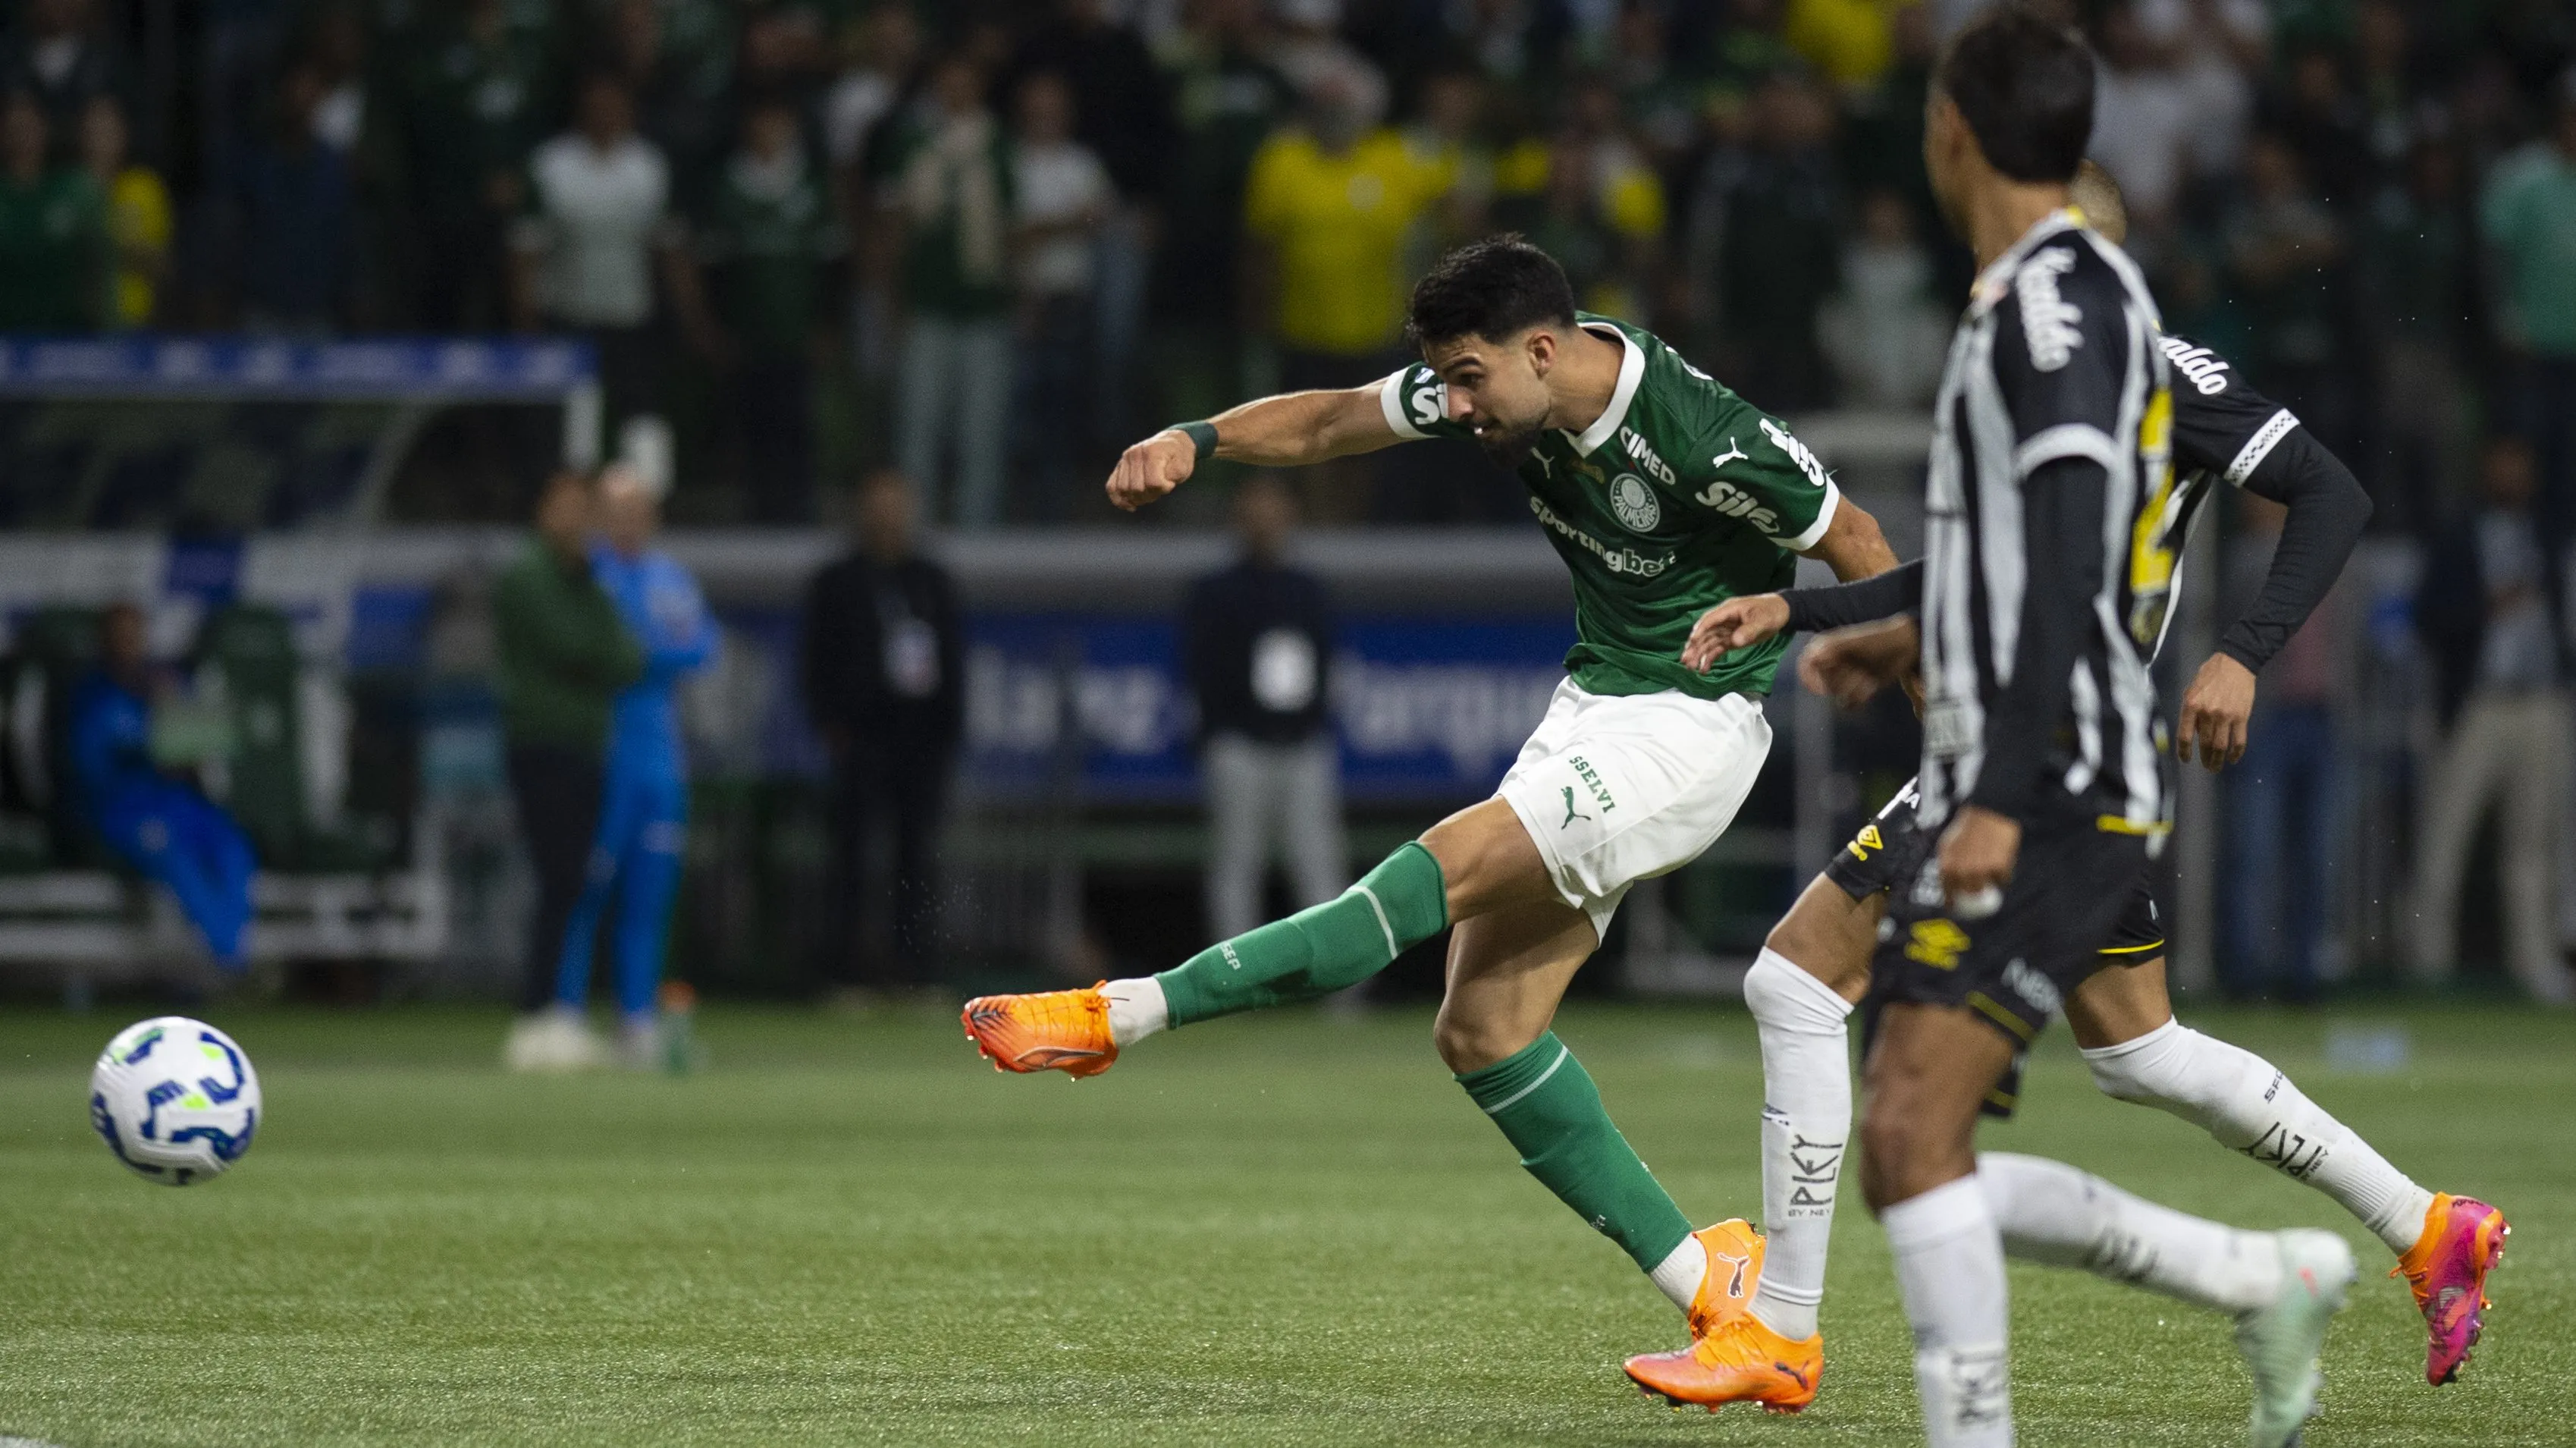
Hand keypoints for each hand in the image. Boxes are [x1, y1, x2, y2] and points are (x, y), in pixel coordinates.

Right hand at [1105, 429, 1198, 510]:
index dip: (1164, 489)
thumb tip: (1159, 484)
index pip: (1153, 482)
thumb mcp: (1184, 465)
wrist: (1172, 442)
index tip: (1170, 484)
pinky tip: (1130, 506)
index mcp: (1151, 452)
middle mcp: (1134, 454)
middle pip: (1137, 488)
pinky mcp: (1119, 466)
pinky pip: (1111, 486)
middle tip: (1160, 490)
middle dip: (1151, 495)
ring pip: (1123, 489)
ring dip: (1137, 498)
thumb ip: (1173, 476)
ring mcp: (1125, 459)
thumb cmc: (1179, 456)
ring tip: (1149, 493)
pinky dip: (1118, 499)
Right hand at [1681, 594, 1789, 672]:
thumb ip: (1749, 630)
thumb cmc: (1771, 612)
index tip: (1691, 643)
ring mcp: (1726, 631)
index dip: (1700, 631)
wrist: (1782, 612)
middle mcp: (1723, 621)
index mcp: (1728, 610)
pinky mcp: (1731, 640)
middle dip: (1695, 647)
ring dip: (1699, 654)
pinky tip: (1704, 669)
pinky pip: (1717, 649)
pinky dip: (1710, 658)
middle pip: (1706, 634)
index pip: (1710, 620)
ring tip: (1690, 667)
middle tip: (1686, 660)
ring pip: (1709, 643)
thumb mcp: (1762, 620)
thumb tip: (1734, 642)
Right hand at [1797, 617, 1918, 708]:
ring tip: (1868, 676)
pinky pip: (1849, 705)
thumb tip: (1812, 658)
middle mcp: (1832, 665)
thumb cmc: (1878, 639)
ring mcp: (1844, 678)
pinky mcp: (1856, 690)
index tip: (1820, 689)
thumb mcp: (1853, 642)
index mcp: (1825, 649)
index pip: (1806, 666)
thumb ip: (1831, 649)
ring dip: (1855, 689)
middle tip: (1859, 670)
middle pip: (1824, 685)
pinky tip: (1871, 685)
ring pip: (1838, 696)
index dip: (1809, 679)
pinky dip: (1861, 698)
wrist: (1904, 647)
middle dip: (1843, 681)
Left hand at [1936, 806, 2020, 907]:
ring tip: (1990, 865)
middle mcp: (1962, 870)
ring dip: (1989, 880)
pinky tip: (2001, 859)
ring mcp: (1981, 870)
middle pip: (1969, 892)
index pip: (1947, 891)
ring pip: (1986, 888)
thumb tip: (1949, 882)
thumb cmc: (1970, 826)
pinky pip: (2003, 880)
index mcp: (1947, 865)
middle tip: (1980, 877)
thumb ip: (1949, 863)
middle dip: (1975, 887)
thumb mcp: (1950, 844)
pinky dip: (2004, 874)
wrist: (1990, 813)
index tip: (1955, 906)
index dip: (1951, 901)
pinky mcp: (1999, 868)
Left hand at [2176, 652, 2255, 770]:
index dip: (2184, 751)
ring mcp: (2225, 716)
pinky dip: (2236, 753)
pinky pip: (2239, 740)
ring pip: (2220, 746)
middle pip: (2204, 744)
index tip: (2185, 760)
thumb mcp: (2191, 690)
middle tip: (2206, 767)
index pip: (2184, 736)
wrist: (2235, 663)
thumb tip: (2194, 733)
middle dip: (2204, 758)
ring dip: (2217, 760)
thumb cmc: (2210, 675)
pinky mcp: (2242, 716)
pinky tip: (2233, 759)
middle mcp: (2207, 713)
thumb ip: (2190, 711)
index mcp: (2191, 705)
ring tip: (2215, 767)